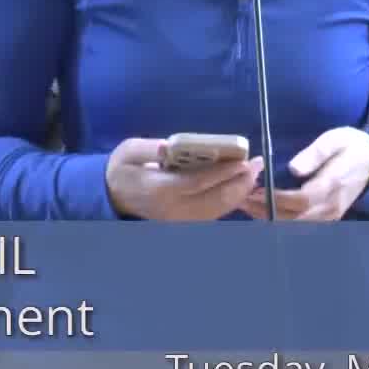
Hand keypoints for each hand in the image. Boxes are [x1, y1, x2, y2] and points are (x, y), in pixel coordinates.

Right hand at [105, 138, 264, 220]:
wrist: (112, 194)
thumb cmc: (123, 168)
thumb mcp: (130, 150)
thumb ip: (149, 148)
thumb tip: (169, 146)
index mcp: (158, 189)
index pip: (196, 182)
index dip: (222, 172)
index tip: (243, 160)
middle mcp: (172, 209)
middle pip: (213, 200)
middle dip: (239, 183)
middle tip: (257, 165)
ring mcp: (179, 220)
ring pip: (216, 210)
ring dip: (239, 192)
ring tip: (254, 174)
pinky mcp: (184, 222)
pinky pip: (212, 214)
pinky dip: (229, 201)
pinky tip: (240, 186)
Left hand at [240, 127, 368, 221]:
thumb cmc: (351, 146)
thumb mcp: (335, 140)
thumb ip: (315, 153)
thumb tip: (293, 168)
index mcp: (331, 185)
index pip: (300, 200)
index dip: (275, 199)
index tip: (254, 190)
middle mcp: (330, 206)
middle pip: (293, 218)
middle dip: (264, 211)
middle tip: (240, 198)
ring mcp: (329, 216)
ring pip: (293, 226)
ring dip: (268, 217)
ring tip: (246, 203)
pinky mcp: (326, 219)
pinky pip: (299, 225)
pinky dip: (279, 219)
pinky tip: (262, 209)